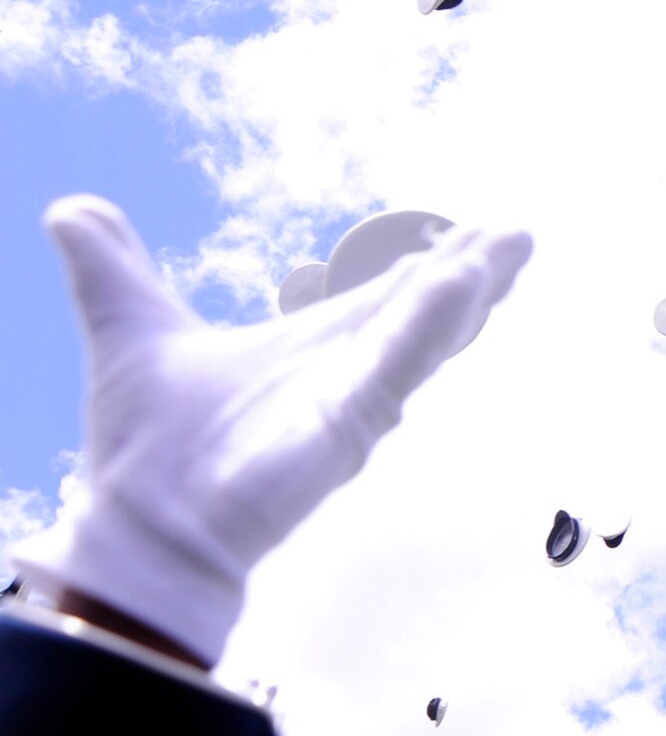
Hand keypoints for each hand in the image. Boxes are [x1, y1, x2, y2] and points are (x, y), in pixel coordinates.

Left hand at [9, 195, 531, 666]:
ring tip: (508, 248)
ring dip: (469, 290)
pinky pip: (401, 364)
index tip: (471, 235)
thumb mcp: (126, 323)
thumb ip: (110, 266)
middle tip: (521, 236)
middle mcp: (346, 374)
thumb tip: (73, 210)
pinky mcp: (349, 422)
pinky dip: (432, 324)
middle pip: (426, 310)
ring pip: (427, 332)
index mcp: (312, 348)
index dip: (428, 266)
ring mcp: (355, 399)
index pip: (386, 297)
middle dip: (476, 271)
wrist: (143, 525)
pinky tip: (463, 286)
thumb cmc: (146, 447)